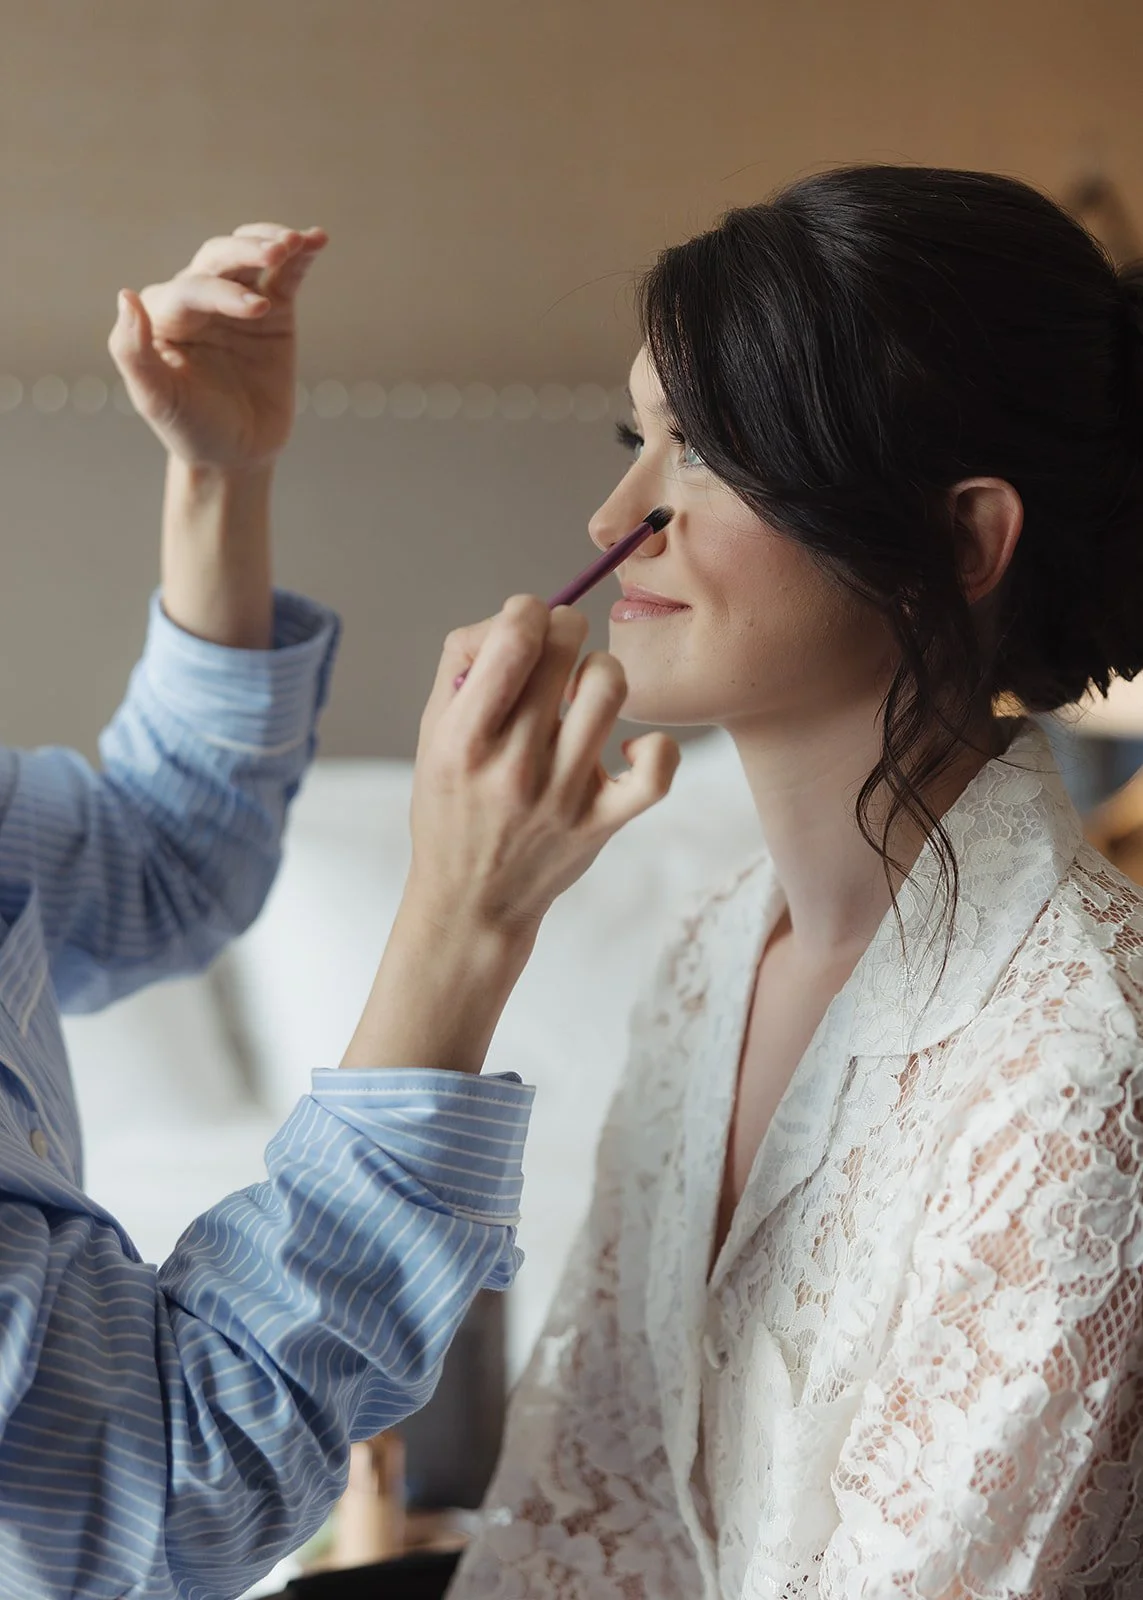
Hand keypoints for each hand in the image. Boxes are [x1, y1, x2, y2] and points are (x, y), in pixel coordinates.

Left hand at [107, 222, 326, 470]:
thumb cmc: (190, 429)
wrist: (235, 455)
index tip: (257, 310)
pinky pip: (287, 276)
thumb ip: (132, 352)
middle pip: (220, 257)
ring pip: (249, 256)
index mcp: (165, 316)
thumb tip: (126, 297)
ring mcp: (237, 303)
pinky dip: (302, 257)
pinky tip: (317, 240)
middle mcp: (198, 300)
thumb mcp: (157, 400)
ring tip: (296, 243)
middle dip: (247, 251)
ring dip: (271, 242)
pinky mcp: (274, 312)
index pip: (193, 288)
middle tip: (278, 252)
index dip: (223, 292)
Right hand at [407, 595, 680, 941]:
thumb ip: (463, 665)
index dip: (527, 611)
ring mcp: (563, 795)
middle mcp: (514, 765)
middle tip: (556, 650)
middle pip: (565, 650)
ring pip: (610, 688)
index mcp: (464, 739)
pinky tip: (624, 744)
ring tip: (582, 692)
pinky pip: (657, 768)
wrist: (472, 902)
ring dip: (600, 672)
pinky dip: (654, 745)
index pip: (514, 639)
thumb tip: (514, 618)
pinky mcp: (603, 821)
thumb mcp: (431, 735)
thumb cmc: (451, 807)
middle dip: (563, 631)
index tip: (527, 624)